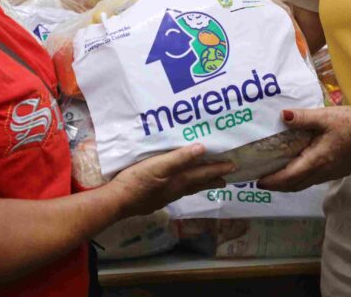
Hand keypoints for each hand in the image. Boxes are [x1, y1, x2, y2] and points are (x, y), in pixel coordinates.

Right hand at [109, 144, 235, 216]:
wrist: (118, 201)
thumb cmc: (137, 180)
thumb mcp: (158, 165)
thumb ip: (179, 158)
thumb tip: (201, 148)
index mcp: (178, 180)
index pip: (202, 173)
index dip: (217, 169)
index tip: (232, 166)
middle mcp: (175, 190)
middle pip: (198, 184)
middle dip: (211, 180)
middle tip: (225, 179)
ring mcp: (165, 196)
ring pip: (187, 189)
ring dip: (199, 185)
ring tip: (207, 184)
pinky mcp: (154, 198)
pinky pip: (176, 192)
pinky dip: (183, 188)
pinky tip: (177, 188)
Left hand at [256, 106, 350, 191]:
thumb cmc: (350, 123)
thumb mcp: (324, 117)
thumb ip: (302, 118)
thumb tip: (283, 116)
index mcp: (316, 160)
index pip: (289, 177)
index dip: (272, 181)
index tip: (257, 182)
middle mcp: (322, 172)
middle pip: (295, 185)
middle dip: (277, 186)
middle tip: (262, 182)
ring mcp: (332, 173)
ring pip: (305, 184)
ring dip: (289, 183)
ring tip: (276, 177)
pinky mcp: (339, 171)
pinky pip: (315, 179)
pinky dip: (302, 178)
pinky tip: (299, 169)